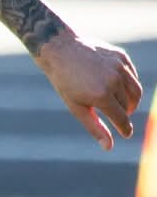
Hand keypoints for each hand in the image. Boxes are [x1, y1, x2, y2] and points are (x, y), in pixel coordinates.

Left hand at [37, 34, 142, 150]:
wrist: (61, 50)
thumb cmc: (65, 82)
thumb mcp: (76, 107)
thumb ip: (94, 127)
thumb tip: (109, 147)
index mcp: (102, 96)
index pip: (121, 118)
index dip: (125, 128)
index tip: (126, 134)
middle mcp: (114, 80)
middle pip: (127, 105)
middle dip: (123, 112)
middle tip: (117, 115)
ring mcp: (120, 67)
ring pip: (135, 91)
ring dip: (131, 101)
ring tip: (122, 105)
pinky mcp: (122, 56)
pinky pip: (133, 76)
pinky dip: (130, 85)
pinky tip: (120, 87)